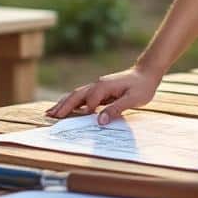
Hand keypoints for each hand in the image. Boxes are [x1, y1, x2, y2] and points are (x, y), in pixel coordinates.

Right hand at [45, 67, 161, 124]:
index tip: (78, 124)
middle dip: (63, 106)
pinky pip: (83, 97)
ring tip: (51, 112)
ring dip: (64, 103)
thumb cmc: (142, 87)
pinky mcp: (100, 90)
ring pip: (76, 95)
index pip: (89, 102)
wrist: (146, 73)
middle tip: (50, 116)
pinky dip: (72, 102)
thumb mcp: (133, 99)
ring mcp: (98, 86)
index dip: (85, 113)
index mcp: (104, 86)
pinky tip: (67, 107)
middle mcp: (97, 84)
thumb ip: (116, 109)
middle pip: (76, 95)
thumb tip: (99, 121)